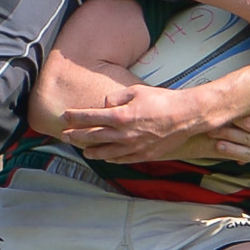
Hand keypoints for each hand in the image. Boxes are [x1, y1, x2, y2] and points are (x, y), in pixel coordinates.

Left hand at [62, 84, 213, 162]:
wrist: (185, 117)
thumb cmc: (162, 100)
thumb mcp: (136, 90)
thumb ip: (116, 98)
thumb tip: (104, 104)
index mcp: (120, 116)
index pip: (91, 117)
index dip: (75, 117)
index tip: (65, 116)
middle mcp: (123, 134)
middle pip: (93, 137)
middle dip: (77, 136)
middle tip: (64, 136)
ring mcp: (133, 147)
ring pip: (106, 152)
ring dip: (92, 151)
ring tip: (83, 151)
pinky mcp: (143, 155)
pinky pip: (122, 159)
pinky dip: (111, 158)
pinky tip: (106, 157)